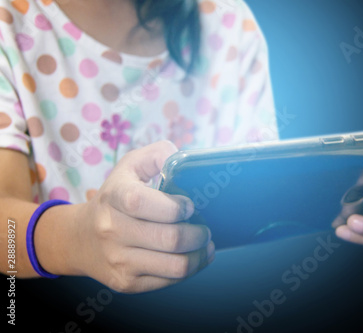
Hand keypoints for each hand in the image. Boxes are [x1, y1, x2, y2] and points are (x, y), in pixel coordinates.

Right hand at [69, 141, 213, 292]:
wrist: (81, 238)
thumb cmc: (117, 196)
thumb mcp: (131, 166)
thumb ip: (160, 154)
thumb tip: (185, 163)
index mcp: (114, 196)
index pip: (143, 203)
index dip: (175, 206)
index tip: (190, 206)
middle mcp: (111, 230)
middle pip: (170, 238)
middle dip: (198, 233)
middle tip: (205, 227)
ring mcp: (118, 260)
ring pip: (176, 265)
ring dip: (200, 254)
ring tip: (205, 243)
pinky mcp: (126, 282)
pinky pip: (169, 280)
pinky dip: (191, 269)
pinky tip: (194, 256)